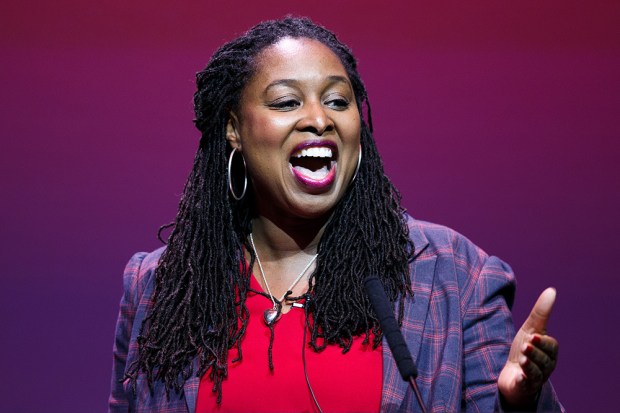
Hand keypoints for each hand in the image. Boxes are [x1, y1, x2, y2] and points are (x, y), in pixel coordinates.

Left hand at [498, 288, 558, 407]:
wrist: (512, 375)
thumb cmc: (524, 350)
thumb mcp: (530, 329)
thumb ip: (541, 312)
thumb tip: (552, 290)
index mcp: (549, 352)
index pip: (551, 346)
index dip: (542, 342)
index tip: (532, 337)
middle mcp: (546, 366)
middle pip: (544, 359)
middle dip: (535, 353)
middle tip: (525, 347)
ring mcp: (536, 378)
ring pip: (536, 371)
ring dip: (528, 364)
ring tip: (521, 358)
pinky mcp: (524, 387)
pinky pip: (527, 384)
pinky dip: (524, 379)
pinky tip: (519, 375)